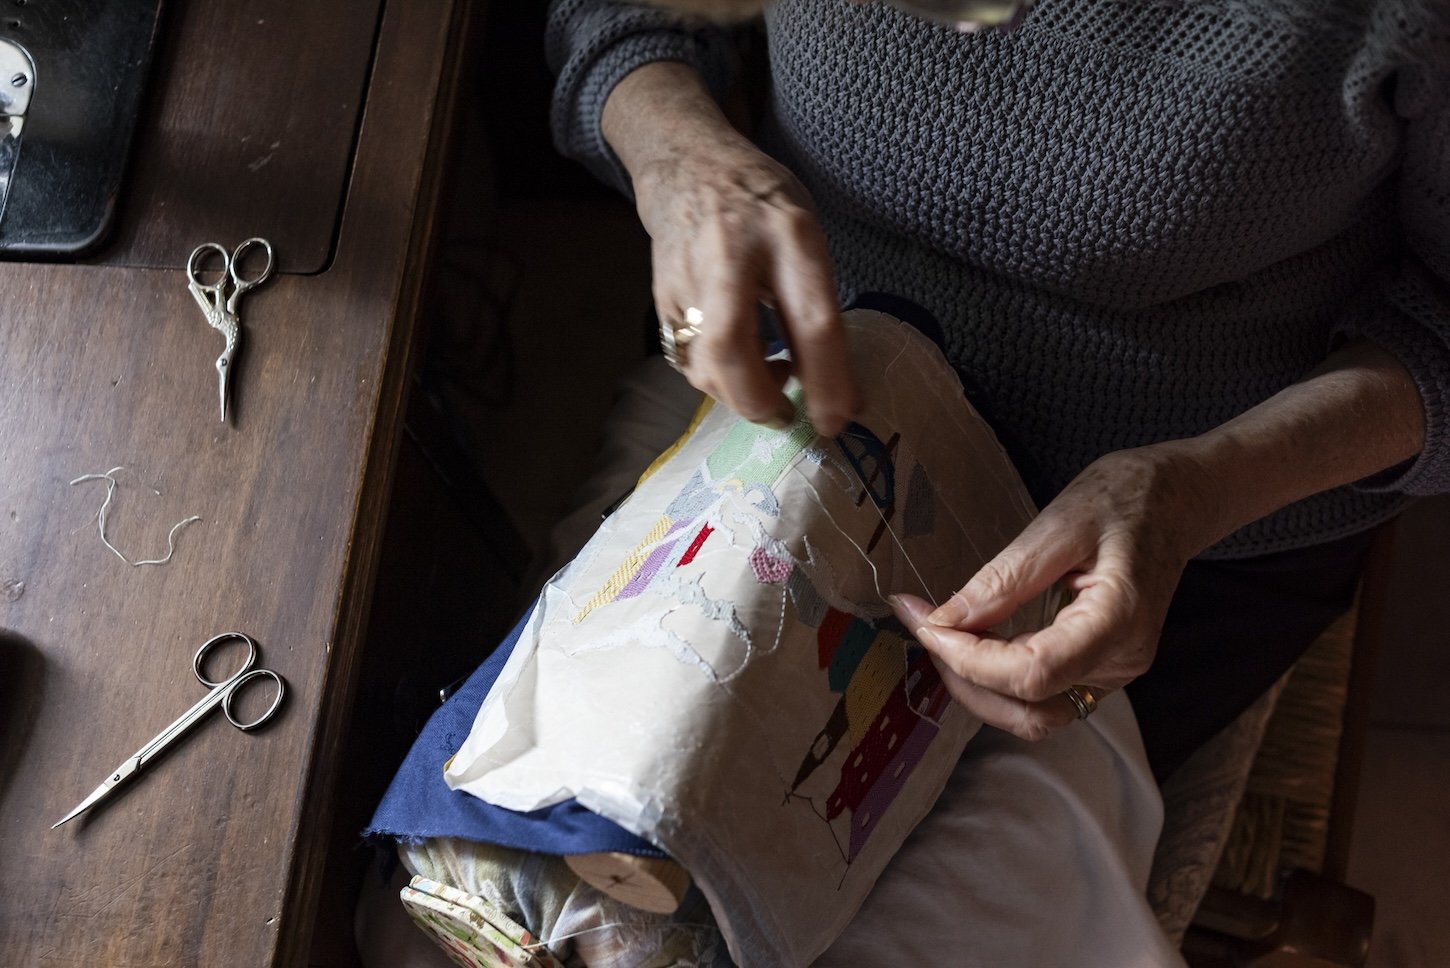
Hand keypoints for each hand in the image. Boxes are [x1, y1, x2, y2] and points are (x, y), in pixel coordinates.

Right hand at [604, 63, 859, 435]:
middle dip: (759, 401)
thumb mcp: (806, 236)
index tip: (836, 420)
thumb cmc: (762, 204)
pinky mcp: (661, 298)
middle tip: (786, 415)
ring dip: (738, 394)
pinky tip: (738, 366)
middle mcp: (730, 252)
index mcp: (788, 232)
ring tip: (768, 384)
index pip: (811, 320)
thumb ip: (817, 303)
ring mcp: (687, 276)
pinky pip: (688, 360)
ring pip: (703, 364)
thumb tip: (838, 392)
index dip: (826, 380)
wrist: (688, 166)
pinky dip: (717, 379)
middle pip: (731, 350)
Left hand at [889, 442, 1222, 739]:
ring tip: (942, 634)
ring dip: (978, 685)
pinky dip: (997, 676)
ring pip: (1033, 713)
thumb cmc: (1124, 500)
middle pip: (1030, 708)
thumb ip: (1004, 578)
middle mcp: (1120, 662)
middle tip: (924, 625)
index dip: (970, 660)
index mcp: (1119, 622)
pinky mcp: (1097, 667)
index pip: (1034, 674)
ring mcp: (1112, 671)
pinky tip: (971, 638)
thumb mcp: (1060, 523)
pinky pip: (1042, 692)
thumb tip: (946, 620)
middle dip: (965, 677)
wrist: (1176, 501)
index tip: (927, 623)